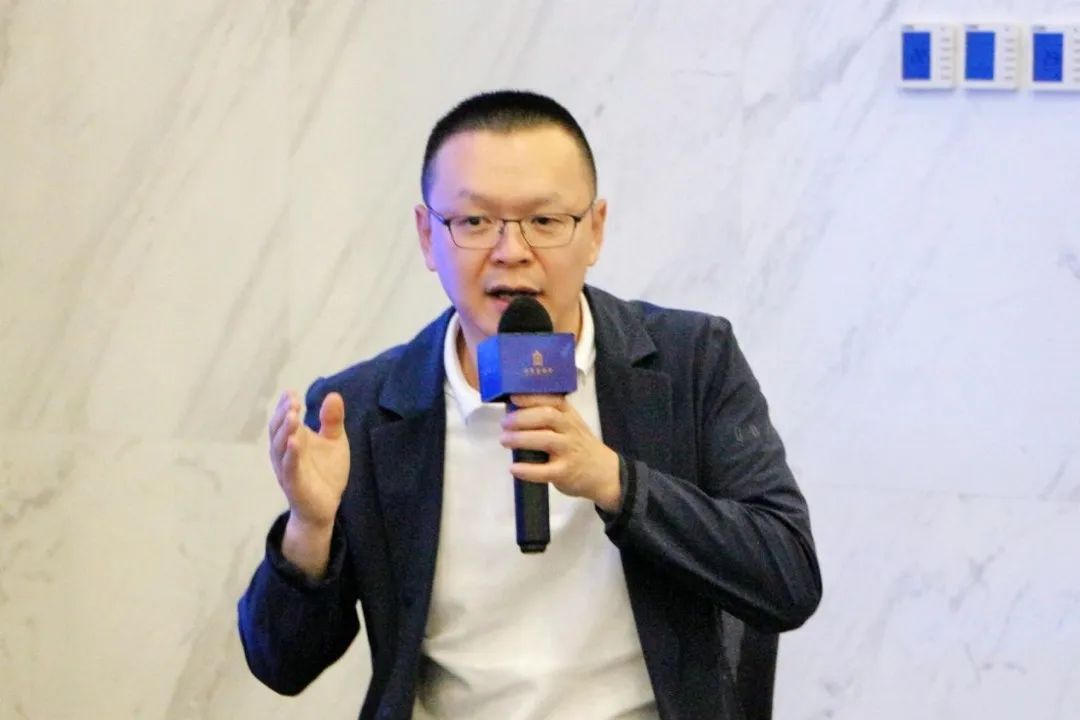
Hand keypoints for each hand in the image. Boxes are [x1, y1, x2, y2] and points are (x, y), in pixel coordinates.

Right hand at [268, 390, 350, 531]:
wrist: (326, 505)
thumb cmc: (326, 472)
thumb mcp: (334, 441)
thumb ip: (332, 420)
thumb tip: (333, 395)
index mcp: (292, 439)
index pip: (283, 419)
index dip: (284, 405)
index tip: (291, 392)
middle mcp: (284, 452)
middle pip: (277, 430)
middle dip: (283, 414)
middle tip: (292, 401)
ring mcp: (287, 468)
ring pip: (280, 448)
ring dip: (285, 431)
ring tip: (292, 416)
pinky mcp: (294, 484)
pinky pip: (289, 468)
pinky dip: (291, 455)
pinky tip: (295, 442)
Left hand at [500, 394, 621, 511]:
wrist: (605, 473)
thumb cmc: (579, 446)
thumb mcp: (571, 425)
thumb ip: (550, 417)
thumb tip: (514, 411)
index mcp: (569, 416)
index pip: (552, 401)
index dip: (532, 398)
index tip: (513, 398)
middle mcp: (570, 430)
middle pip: (547, 417)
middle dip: (523, 418)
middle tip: (504, 423)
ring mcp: (569, 451)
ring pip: (545, 440)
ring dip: (521, 439)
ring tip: (504, 440)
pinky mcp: (565, 472)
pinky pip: (545, 471)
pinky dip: (527, 470)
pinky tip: (514, 468)